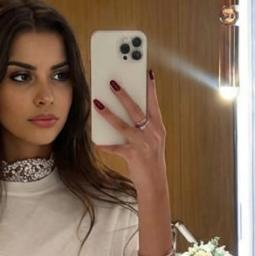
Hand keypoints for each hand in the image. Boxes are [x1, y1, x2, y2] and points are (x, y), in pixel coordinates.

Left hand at [93, 70, 166, 186]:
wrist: (155, 183)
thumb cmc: (151, 159)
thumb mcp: (152, 140)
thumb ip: (143, 126)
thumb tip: (124, 111)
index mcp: (158, 127)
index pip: (154, 103)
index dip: (150, 88)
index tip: (147, 72)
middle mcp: (152, 133)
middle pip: (136, 110)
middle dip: (123, 95)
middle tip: (112, 82)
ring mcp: (143, 144)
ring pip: (123, 125)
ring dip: (108, 113)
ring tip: (97, 102)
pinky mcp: (133, 155)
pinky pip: (116, 147)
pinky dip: (105, 144)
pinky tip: (97, 141)